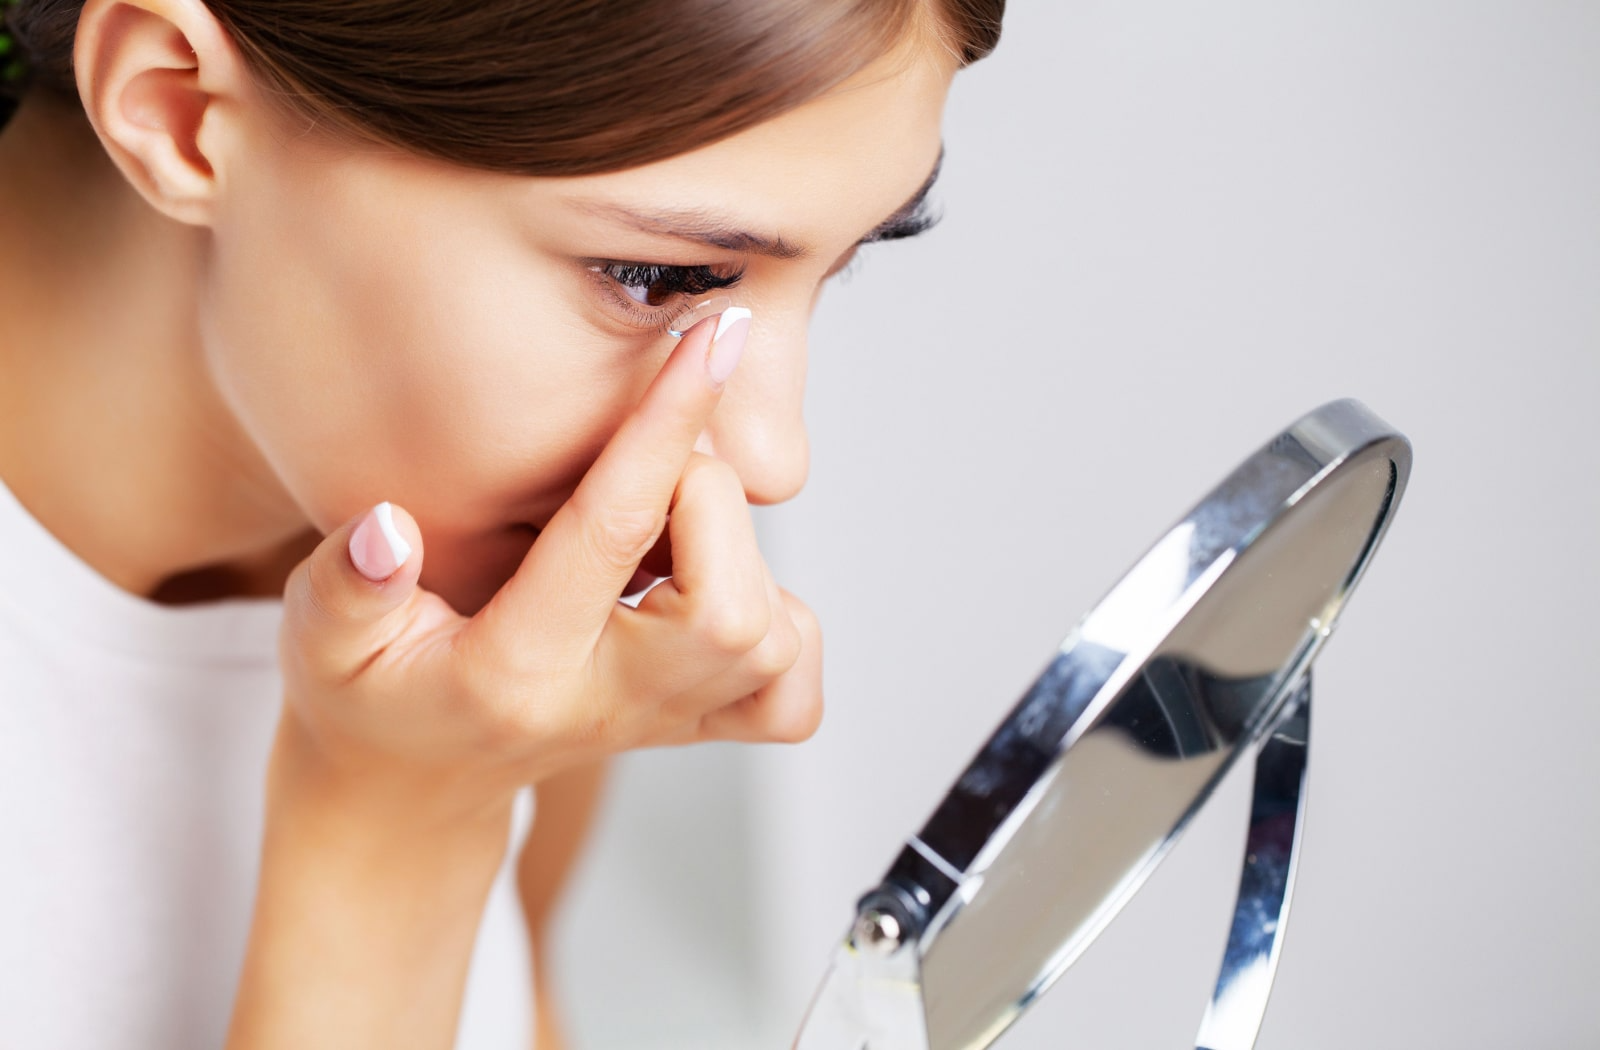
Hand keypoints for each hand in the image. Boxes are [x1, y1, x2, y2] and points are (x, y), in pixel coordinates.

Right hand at [272, 309, 822, 823]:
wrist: (410, 789)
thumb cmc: (366, 691)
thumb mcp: (318, 638)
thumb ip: (346, 584)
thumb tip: (388, 525)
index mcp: (516, 670)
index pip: (613, 531)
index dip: (666, 423)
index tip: (711, 336)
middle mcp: (611, 704)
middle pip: (731, 606)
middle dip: (708, 494)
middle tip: (648, 462)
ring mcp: (664, 725)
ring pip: (773, 639)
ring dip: (742, 553)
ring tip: (665, 524)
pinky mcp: (697, 732)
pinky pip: (791, 694)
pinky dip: (781, 625)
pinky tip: (714, 588)